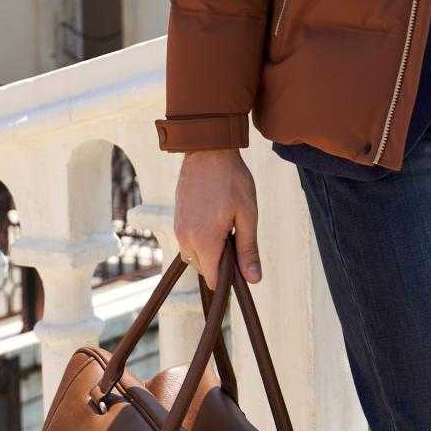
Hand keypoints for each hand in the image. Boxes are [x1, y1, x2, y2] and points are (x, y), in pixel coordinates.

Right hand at [174, 147, 261, 289]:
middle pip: (202, 269)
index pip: (212, 279)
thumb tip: (253, 280)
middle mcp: (185, 238)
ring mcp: (178, 228)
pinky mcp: (176, 219)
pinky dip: (201, 239)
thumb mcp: (247, 215)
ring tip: (225, 225)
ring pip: (194, 256)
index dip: (228, 277)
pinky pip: (187, 241)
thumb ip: (248, 250)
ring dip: (209, 250)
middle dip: (219, 261)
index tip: (241, 262)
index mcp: (204, 241)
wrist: (208, 150)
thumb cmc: (232, 181)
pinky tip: (214, 219)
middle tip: (235, 235)